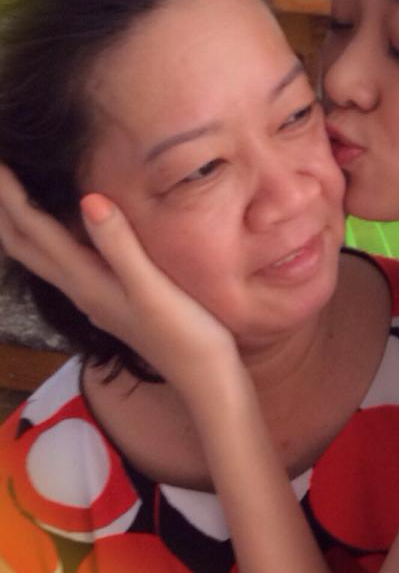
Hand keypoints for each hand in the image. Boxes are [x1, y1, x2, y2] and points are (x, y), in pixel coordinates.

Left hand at [0, 165, 237, 395]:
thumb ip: (121, 246)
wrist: (205, 379)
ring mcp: (94, 298)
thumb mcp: (154, 289)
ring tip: (15, 195)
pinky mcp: (109, 301)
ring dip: (21, 226)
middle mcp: (81, 290)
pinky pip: (64, 263)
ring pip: (41, 257)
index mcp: (86, 282)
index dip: (10, 194)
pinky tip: (63, 229)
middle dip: (4, 210)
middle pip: (24, 247)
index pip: (34, 231)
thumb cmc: (186, 334)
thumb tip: (87, 198)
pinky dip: (49, 239)